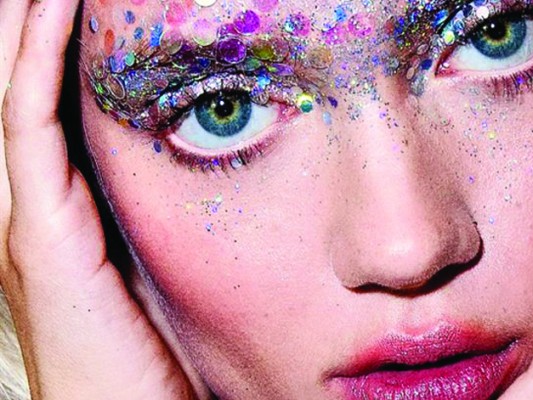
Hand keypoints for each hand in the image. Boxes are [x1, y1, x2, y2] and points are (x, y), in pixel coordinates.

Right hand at [0, 1, 206, 397]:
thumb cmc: (156, 359)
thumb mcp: (163, 270)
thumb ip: (169, 219)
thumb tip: (220, 167)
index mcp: (71, 212)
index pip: (59, 105)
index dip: (65, 45)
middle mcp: (41, 206)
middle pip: (31, 87)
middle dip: (37, 21)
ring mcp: (32, 218)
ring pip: (22, 93)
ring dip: (31, 24)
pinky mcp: (44, 234)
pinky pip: (32, 125)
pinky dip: (39, 61)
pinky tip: (56, 6)